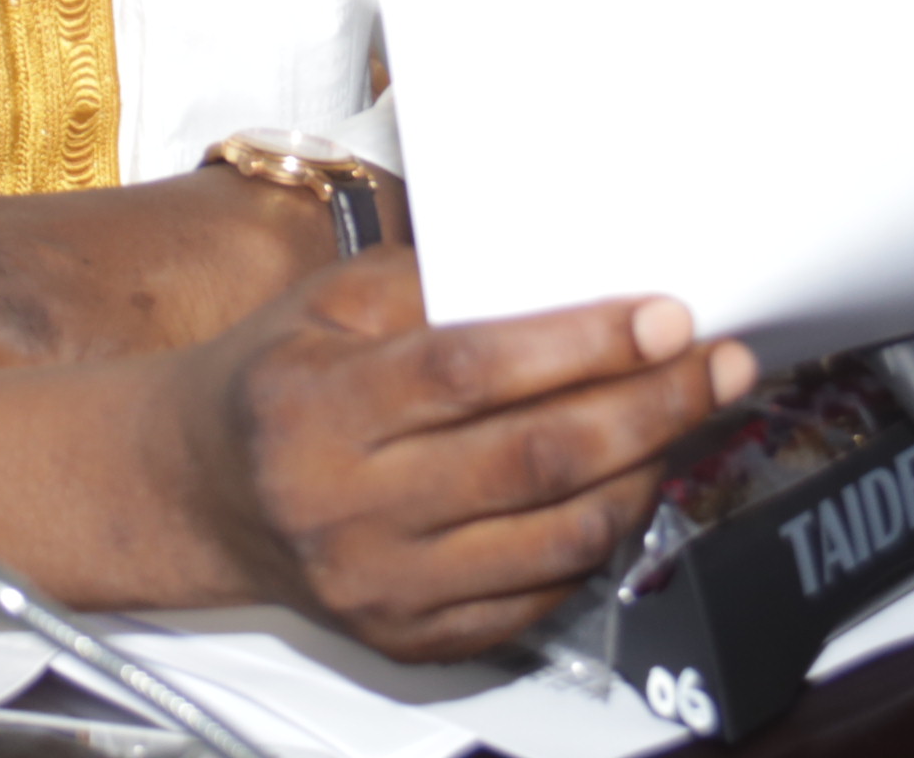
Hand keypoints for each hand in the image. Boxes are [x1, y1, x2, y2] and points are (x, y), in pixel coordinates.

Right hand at [162, 253, 753, 660]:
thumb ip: (430, 287)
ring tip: (687, 417)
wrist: (199, 495)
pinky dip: (602, 536)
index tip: (661, 315)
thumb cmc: (274, 381)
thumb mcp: (324, 304)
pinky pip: (541, 596)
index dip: (578, 343)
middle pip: (530, 459)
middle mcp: (349, 509)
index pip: (469, 372)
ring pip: (554, 537)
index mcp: (318, 408)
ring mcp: (386, 587)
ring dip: (645, 473)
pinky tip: (631, 480)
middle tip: (715, 363)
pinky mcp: (415, 640)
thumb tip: (562, 274)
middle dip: (647, 405)